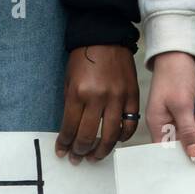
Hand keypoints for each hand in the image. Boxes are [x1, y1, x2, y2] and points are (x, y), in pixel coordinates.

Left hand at [55, 45, 138, 162]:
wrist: (105, 35)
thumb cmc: (83, 57)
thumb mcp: (69, 80)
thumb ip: (71, 105)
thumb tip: (70, 131)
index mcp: (78, 93)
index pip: (70, 128)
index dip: (65, 144)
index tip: (62, 152)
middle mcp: (98, 98)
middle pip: (89, 136)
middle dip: (80, 151)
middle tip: (77, 158)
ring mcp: (118, 98)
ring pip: (111, 136)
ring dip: (101, 151)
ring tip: (94, 157)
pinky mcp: (132, 96)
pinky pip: (130, 125)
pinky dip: (123, 137)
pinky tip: (116, 141)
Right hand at [146, 51, 194, 159]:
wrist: (178, 52)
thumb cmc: (174, 75)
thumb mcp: (182, 105)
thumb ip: (188, 132)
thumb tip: (193, 156)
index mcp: (158, 125)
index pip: (168, 151)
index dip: (183, 156)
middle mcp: (163, 123)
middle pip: (183, 142)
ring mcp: (173, 116)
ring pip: (192, 131)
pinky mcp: (182, 110)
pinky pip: (194, 120)